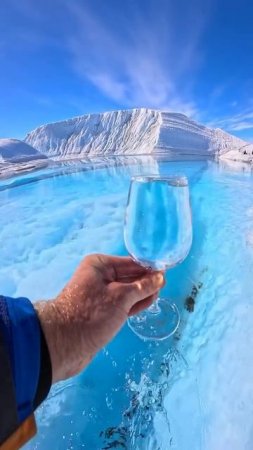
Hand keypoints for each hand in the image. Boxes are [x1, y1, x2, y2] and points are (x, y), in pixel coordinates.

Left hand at [35, 254, 164, 381]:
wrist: (65, 344)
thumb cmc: (93, 313)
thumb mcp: (122, 297)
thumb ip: (143, 286)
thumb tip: (161, 277)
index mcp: (100, 265)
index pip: (131, 263)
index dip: (149, 268)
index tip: (166, 273)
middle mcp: (99, 276)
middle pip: (130, 276)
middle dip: (146, 282)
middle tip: (165, 286)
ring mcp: (100, 295)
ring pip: (127, 292)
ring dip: (142, 294)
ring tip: (157, 296)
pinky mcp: (101, 312)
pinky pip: (122, 304)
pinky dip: (134, 304)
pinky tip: (146, 304)